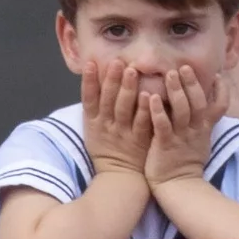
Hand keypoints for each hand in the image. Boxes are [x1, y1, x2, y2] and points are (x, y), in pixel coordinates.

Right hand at [80, 59, 150, 180]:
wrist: (119, 177)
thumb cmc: (106, 148)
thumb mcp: (93, 129)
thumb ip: (96, 106)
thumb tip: (97, 77)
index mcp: (93, 122)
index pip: (89, 99)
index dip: (89, 81)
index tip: (92, 63)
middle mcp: (106, 125)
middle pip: (108, 100)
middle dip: (112, 80)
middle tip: (117, 62)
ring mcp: (123, 133)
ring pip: (124, 108)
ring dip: (127, 89)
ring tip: (132, 71)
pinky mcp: (138, 140)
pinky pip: (142, 123)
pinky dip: (145, 109)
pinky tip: (149, 95)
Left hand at [144, 63, 224, 188]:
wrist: (178, 188)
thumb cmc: (186, 162)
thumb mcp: (201, 141)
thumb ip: (202, 122)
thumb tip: (204, 105)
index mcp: (205, 128)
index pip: (220, 106)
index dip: (221, 90)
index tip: (217, 75)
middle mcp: (196, 130)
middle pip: (199, 102)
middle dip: (192, 83)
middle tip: (184, 66)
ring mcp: (181, 137)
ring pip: (182, 110)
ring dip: (176, 90)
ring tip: (170, 74)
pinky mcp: (165, 145)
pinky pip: (163, 125)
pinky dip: (158, 110)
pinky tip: (151, 97)